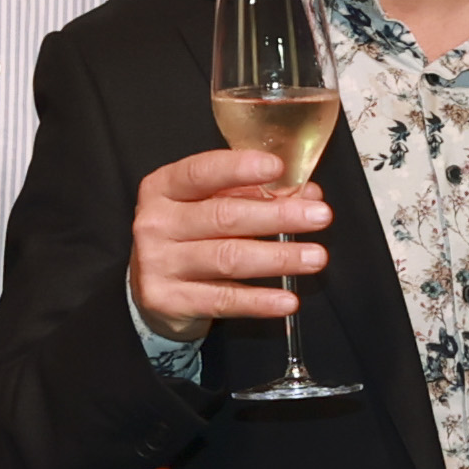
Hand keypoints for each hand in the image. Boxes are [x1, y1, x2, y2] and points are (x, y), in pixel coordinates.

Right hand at [130, 145, 324, 338]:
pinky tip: (288, 299)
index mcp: (164, 188)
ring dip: (278, 258)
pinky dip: (260, 301)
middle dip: (277, 216)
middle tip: (318, 216)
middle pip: (223, 217)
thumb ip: (250, 195)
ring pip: (228, 258)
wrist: (149, 290)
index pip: (201, 172)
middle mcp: (156, 223)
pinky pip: (224, 300)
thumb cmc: (187, 238)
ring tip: (315, 257)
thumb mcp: (207, 206)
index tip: (277, 167)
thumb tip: (306, 194)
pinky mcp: (170, 300)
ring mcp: (160, 263)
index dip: (240, 169)